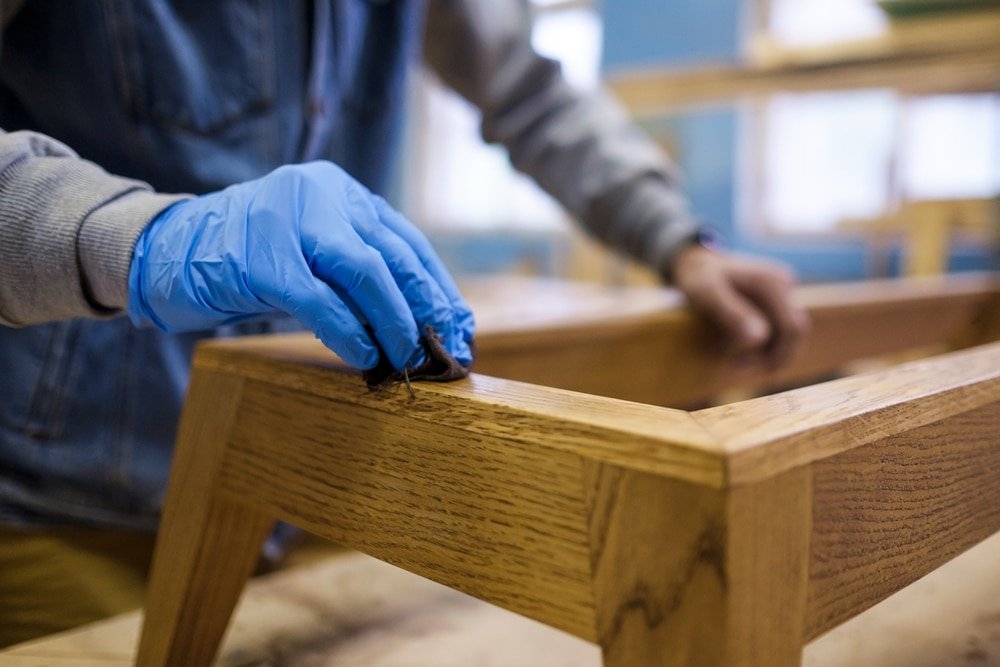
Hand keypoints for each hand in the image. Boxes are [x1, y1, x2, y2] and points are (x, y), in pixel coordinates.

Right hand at [128, 161, 474, 369]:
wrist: (164, 251)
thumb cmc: (247, 260)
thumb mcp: (310, 254)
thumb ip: (356, 274)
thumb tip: (417, 323)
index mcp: (339, 191)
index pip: (406, 241)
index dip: (436, 288)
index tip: (459, 327)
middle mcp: (321, 194)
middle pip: (393, 255)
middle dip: (425, 308)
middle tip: (443, 351)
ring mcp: (289, 221)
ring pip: (365, 272)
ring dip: (395, 321)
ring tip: (408, 359)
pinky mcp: (260, 257)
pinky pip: (319, 300)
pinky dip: (348, 332)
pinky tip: (365, 357)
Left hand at [671, 245, 808, 367]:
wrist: (696, 264)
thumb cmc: (697, 278)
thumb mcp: (706, 294)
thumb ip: (731, 314)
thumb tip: (759, 339)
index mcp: (772, 282)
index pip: (792, 329)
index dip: (773, 354)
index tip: (738, 365)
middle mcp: (784, 285)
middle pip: (794, 334)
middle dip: (770, 357)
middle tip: (736, 368)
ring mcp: (782, 292)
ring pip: (786, 335)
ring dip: (765, 353)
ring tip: (733, 361)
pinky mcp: (775, 301)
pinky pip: (777, 329)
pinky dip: (761, 344)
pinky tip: (735, 348)